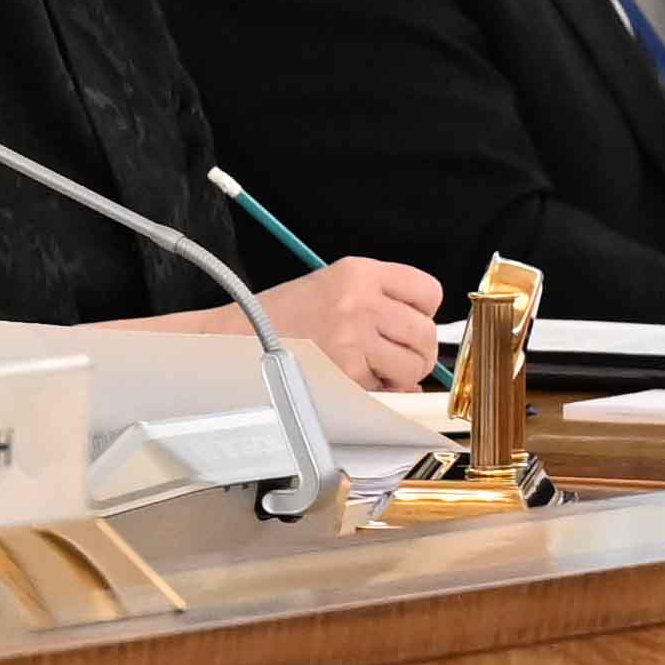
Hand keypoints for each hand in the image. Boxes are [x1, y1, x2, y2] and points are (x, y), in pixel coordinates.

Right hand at [261, 252, 444, 395]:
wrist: (236, 337)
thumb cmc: (282, 315)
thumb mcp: (333, 288)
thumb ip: (380, 305)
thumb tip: (421, 346)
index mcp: (358, 272)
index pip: (428, 292)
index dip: (424, 313)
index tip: (410, 323)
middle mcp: (359, 301)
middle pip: (425, 333)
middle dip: (418, 353)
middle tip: (397, 358)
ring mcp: (352, 338)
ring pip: (412, 366)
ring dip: (401, 376)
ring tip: (374, 370)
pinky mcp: (343, 372)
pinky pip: (384, 390)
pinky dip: (375, 392)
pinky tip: (351, 378)